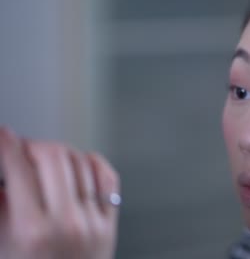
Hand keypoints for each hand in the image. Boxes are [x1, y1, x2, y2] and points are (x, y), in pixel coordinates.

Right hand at [0, 127, 119, 258]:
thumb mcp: (1, 243)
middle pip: (54, 156)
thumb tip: (3, 169)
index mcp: (33, 231)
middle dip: (33, 145)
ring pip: (81, 161)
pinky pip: (108, 176)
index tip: (2, 134)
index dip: (6, 144)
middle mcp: (68, 223)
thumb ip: (1, 204)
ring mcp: (94, 221)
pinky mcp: (111, 221)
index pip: (19, 169)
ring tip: (45, 161)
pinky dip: (91, 162)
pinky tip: (77, 164)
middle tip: (22, 151)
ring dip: (60, 153)